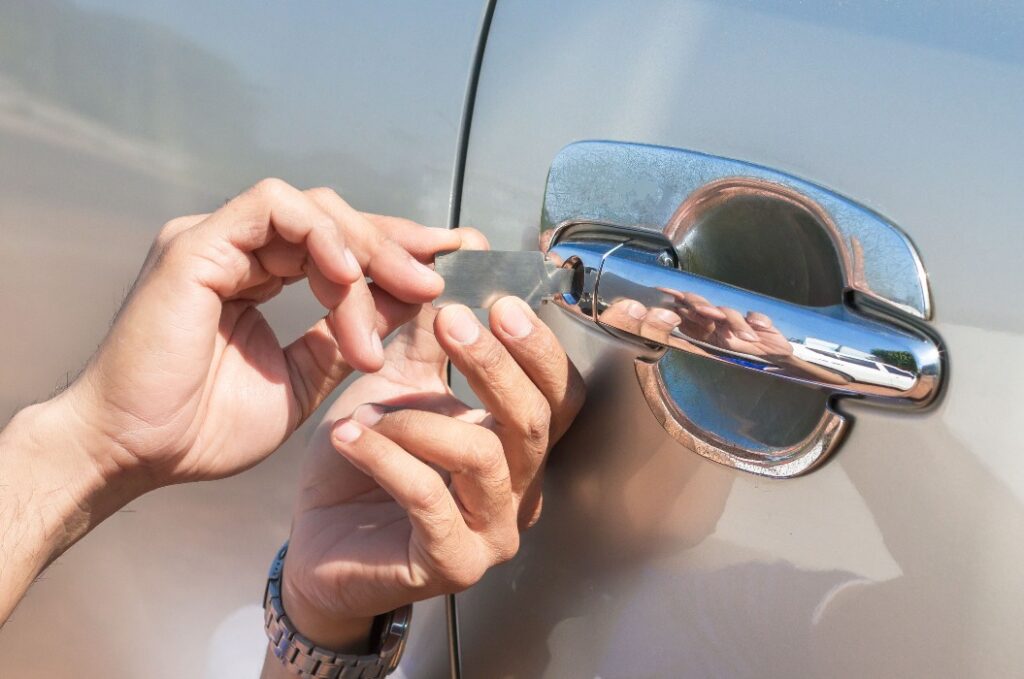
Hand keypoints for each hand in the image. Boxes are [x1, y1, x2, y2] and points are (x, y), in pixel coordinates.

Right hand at [61, 179, 462, 492]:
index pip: (337, 243)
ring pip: (313, 209)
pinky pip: (273, 209)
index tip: (448, 266)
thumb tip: (406, 303)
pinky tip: (349, 279)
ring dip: (367, 251)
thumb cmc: (202, 428)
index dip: (395, 251)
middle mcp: (236, 250)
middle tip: (438, 280)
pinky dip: (322, 237)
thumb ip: (344, 337)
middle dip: (394, 246)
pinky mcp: (196, 243)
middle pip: (334, 217)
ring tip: (404, 295)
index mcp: (256, 276)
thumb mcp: (301, 379)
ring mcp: (214, 240)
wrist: (135, 454)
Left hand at [275, 265, 584, 649]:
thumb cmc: (362, 467)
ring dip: (419, 419)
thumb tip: (458, 259)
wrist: (316, 542)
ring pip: (484, 457)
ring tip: (368, 407)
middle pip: (536, 420)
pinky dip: (387, 458)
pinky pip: (429, 500)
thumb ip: (427, 334)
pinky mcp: (451, 564)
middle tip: (452, 321)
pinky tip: (352, 437)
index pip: (560, 394)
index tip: (497, 298)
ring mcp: (491, 533)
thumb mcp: (395, 385)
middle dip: (495, 364)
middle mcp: (518, 490)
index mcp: (516, 445)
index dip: (536, 346)